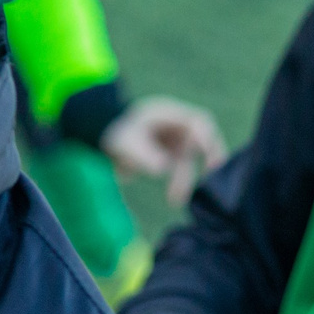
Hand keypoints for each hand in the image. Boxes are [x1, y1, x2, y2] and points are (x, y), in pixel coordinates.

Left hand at [102, 95, 227, 205]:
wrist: (100, 140)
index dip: (207, 139)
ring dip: (186, 180)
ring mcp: (174, 142)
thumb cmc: (114, 132)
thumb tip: (163, 168)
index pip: (199, 122)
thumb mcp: (125, 141)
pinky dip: (179, 184)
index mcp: (168, 114)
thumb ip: (142, 153)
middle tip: (213, 175)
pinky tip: (173, 199)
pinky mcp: (169, 157)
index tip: (208, 157)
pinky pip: (180, 171)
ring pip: (189, 161)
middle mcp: (176, 127)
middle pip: (204, 140)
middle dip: (210, 159)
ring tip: (175, 200)